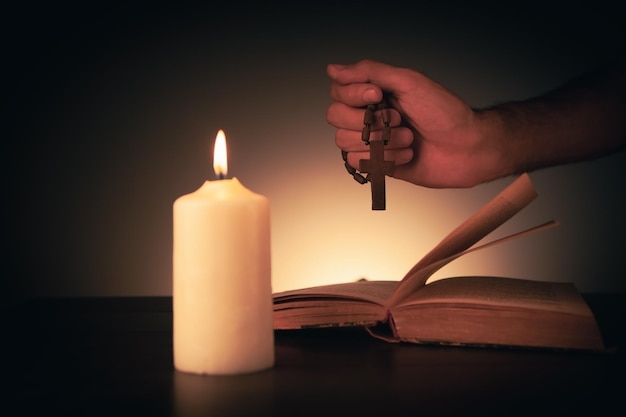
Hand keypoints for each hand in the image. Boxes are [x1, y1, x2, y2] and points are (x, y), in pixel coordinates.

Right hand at [326, 59, 503, 187]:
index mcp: (374, 93)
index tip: (379, 96)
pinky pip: (358, 164)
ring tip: (408, 139)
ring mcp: (371, 141)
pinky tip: (407, 155)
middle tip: (398, 119)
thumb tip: (333, 69)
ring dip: (380, 141)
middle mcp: (368, 116)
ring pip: (344, 142)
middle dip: (367, 121)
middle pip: (335, 117)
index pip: (338, 91)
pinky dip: (385, 159)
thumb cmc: (445, 112)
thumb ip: (370, 72)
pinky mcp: (377, 164)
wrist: (467, 148)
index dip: (353, 95)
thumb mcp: (409, 82)